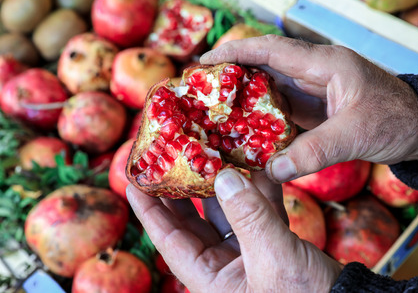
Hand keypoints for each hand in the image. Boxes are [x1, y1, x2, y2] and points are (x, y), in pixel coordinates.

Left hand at [127, 169, 342, 292]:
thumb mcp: (273, 258)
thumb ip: (249, 215)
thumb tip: (224, 175)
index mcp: (209, 279)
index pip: (168, 239)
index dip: (149, 208)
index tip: (134, 178)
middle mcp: (222, 266)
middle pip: (192, 221)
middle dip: (183, 187)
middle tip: (172, 156)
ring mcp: (246, 253)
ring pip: (226, 211)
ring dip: (224, 182)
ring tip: (214, 149)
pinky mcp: (269, 244)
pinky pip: (257, 211)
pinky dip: (257, 189)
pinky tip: (257, 163)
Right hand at [200, 35, 417, 182]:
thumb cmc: (397, 120)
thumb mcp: (356, 134)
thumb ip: (314, 152)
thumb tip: (271, 171)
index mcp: (324, 64)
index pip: (271, 50)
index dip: (236, 53)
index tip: (206, 62)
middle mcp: (314, 72)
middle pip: (263, 67)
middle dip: (231, 77)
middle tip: (200, 92)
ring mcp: (314, 90)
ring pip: (269, 89)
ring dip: (242, 99)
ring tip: (213, 113)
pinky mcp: (315, 108)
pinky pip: (280, 109)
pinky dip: (260, 118)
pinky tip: (243, 132)